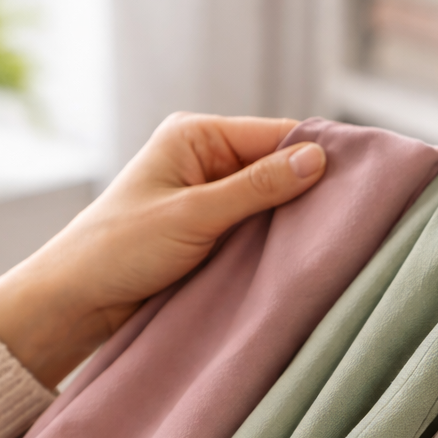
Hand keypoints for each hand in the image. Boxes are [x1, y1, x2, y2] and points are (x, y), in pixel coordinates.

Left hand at [0, 113, 327, 386]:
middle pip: (278, 168)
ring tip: (333, 240)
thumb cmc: (118, 250)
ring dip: (291, 223)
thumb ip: (256, 189)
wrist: (74, 302)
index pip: (276, 135)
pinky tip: (299, 257)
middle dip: (309, 192)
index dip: (319, 155)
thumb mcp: (193, 216)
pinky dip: (273, 243)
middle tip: (356, 218)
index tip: (364, 179)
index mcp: (196, 137)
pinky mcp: (208, 235)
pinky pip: (254, 232)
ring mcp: (207, 199)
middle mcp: (204, 160)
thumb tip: (318, 160)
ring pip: (270, 204)